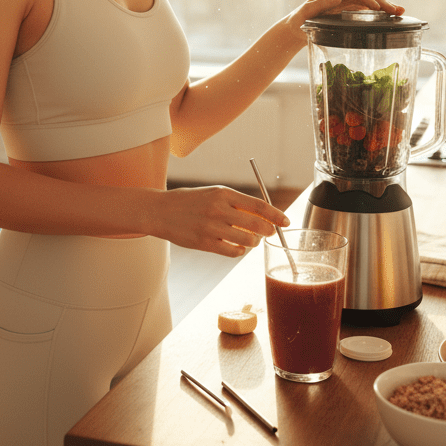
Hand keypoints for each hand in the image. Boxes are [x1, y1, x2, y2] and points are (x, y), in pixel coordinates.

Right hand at [152, 186, 288, 257]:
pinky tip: (236, 247)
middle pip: (257, 224)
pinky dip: (239, 251)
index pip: (259, 205)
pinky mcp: (204, 243)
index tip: (285, 221)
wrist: (160, 211)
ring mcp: (211, 227)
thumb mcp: (213, 193)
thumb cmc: (188, 201)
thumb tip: (262, 214)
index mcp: (223, 193)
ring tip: (249, 239)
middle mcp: (219, 209)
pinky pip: (233, 252)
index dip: (276, 215)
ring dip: (253, 242)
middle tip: (268, 232)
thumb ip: (235, 202)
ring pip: (247, 241)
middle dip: (267, 231)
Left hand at [287, 0, 403, 46]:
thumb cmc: (297, 20)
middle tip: (398, 10)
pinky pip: (366, 12)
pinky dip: (379, 15)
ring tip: (401, 13)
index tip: (377, 7)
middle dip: (383, 2)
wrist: (294, 29)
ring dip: (385, 8)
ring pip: (369, 4)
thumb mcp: (306, 12)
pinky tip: (390, 19)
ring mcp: (347, 4)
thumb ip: (319, 4)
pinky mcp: (349, 13)